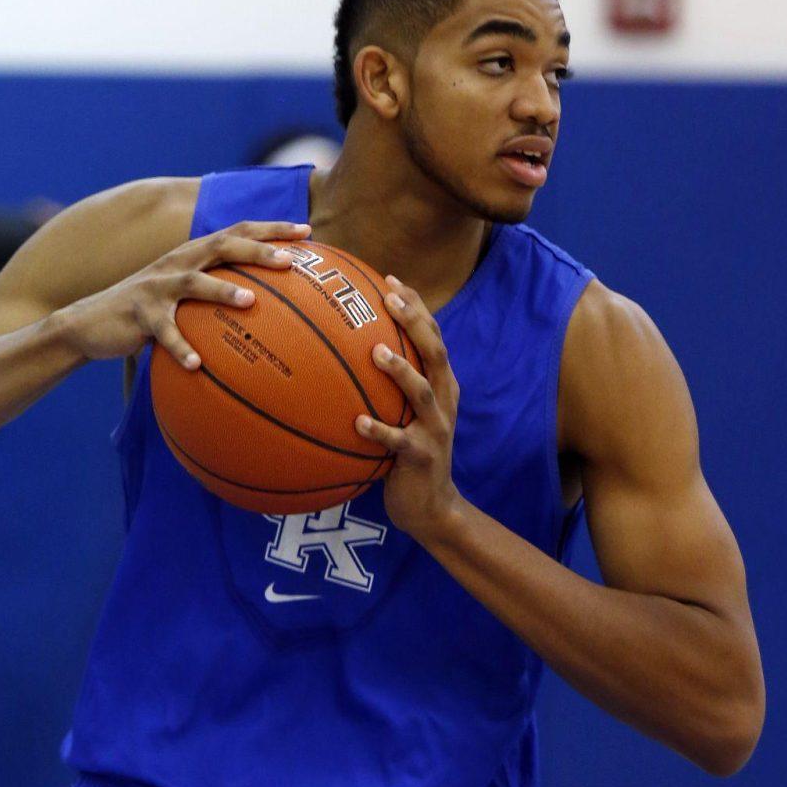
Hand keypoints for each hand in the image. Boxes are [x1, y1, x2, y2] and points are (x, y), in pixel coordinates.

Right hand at [53, 220, 311, 364]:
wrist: (90, 323)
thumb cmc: (149, 312)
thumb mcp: (184, 296)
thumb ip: (218, 293)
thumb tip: (268, 308)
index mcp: (193, 255)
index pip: (238, 232)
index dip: (272, 228)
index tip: (307, 231)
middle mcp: (178, 263)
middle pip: (222, 245)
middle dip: (257, 248)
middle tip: (289, 260)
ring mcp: (157, 287)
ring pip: (194, 283)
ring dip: (222, 289)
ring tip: (249, 301)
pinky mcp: (139, 314)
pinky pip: (164, 333)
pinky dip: (180, 347)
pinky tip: (197, 365)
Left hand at [355, 275, 461, 538]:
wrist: (432, 508)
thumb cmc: (407, 454)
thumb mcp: (403, 414)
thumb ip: (387, 385)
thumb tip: (342, 354)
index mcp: (441, 385)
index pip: (433, 336)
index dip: (416, 306)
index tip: (390, 279)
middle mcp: (444, 401)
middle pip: (435, 352)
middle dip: (414, 322)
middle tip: (388, 298)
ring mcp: (436, 429)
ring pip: (423, 393)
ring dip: (400, 371)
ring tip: (375, 353)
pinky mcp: (422, 458)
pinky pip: (399, 442)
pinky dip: (379, 431)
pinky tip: (356, 423)